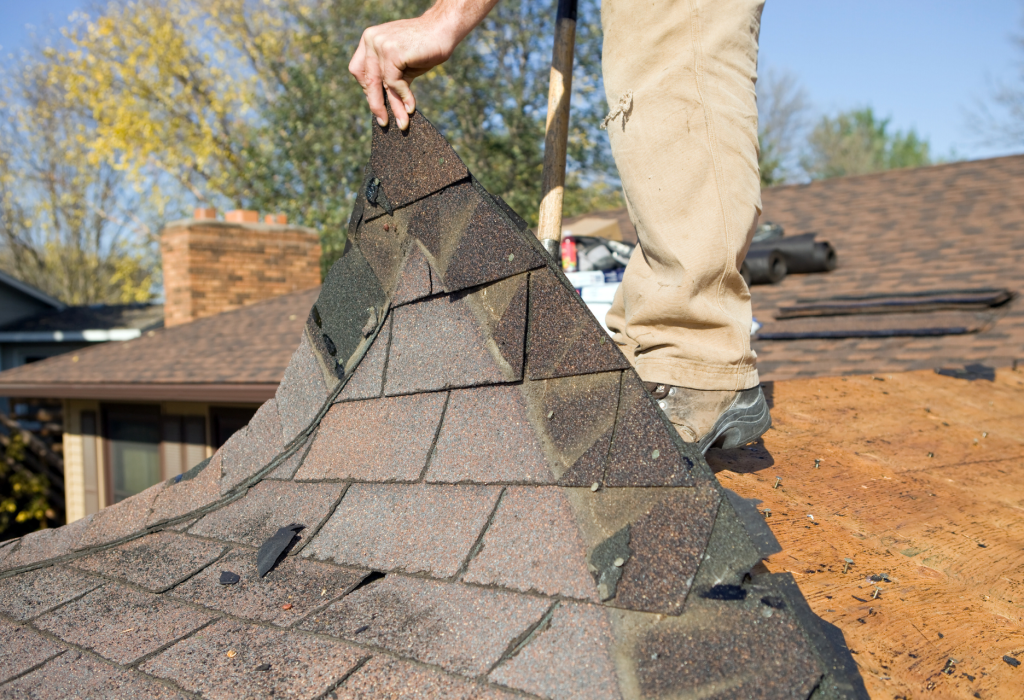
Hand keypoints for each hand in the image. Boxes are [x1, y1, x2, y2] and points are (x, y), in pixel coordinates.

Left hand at [348, 0, 499, 129]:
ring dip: (393, 106)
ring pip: (381, 84)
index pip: (359, 71)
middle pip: (366, 79)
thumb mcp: (402, 65)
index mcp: (369, 40)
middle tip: (383, 122)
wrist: (443, 30)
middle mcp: (371, 39)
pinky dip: (403, 97)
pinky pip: (393, 82)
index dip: (367, 89)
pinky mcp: (392, 52)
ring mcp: (380, 44)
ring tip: (402, 123)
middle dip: (376, 104)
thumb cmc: (424, 48)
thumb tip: (384, 107)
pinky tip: (411, 107)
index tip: (378, 104)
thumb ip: (390, 79)